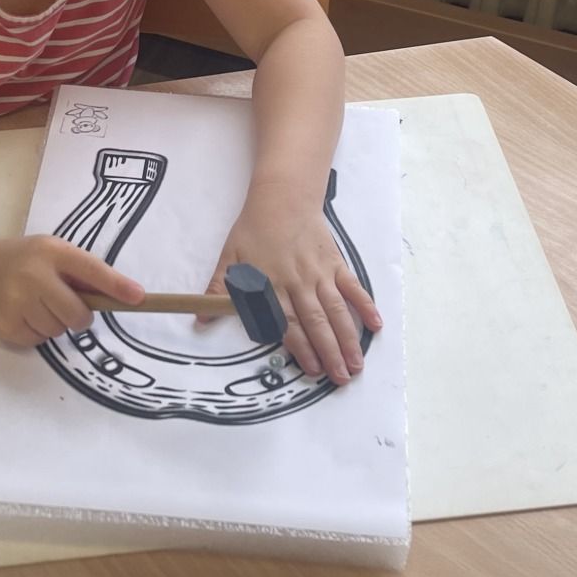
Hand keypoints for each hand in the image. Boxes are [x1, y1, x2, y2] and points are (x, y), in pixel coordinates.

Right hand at [0, 235, 142, 348]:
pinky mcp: (6, 325)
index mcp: (51, 252)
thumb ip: (82, 271)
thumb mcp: (52, 252)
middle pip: (77, 314)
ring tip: (38, 305)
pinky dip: (38, 333)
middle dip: (80, 316)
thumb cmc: (25, 260)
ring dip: (56, 323)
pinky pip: (39, 341)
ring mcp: (16, 302)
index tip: (139, 297)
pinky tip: (25, 315)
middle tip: (68, 306)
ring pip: (58, 331)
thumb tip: (124, 295)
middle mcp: (33, 276)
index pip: (91, 270)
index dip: (116, 286)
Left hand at [204, 193, 380, 384]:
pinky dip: (365, 305)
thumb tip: (200, 320)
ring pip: (336, 310)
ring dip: (348, 338)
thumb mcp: (229, 258)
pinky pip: (352, 287)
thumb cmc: (253, 228)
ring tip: (357, 363)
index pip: (288, 324)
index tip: (312, 371)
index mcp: (271, 285)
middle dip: (329, 353)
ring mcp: (319, 273)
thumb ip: (217, 291)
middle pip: (316, 323)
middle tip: (341, 378)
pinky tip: (376, 325)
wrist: (282, 197)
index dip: (301, 349)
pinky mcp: (335, 263)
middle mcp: (298, 283)